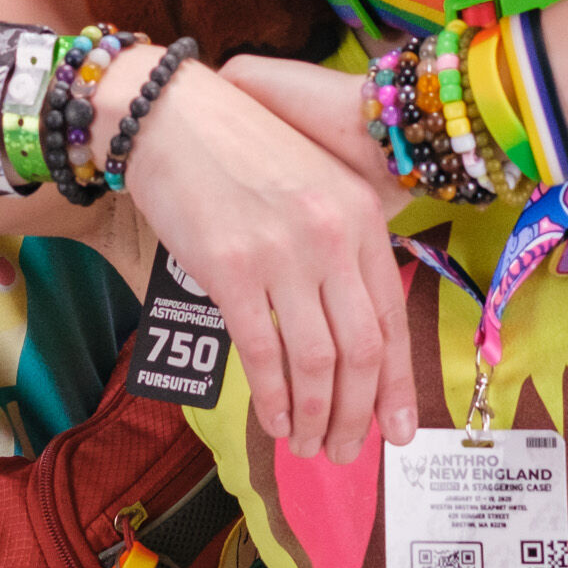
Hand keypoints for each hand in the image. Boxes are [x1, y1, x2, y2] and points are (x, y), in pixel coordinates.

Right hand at [109, 52, 414, 462]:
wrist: (171, 115)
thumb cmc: (238, 150)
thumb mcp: (313, 185)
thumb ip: (340, 247)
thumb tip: (350, 326)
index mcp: (362, 215)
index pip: (392, 319)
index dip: (396, 385)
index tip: (397, 430)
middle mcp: (333, 236)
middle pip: (362, 351)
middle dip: (358, 415)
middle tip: (346, 452)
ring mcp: (284, 253)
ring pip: (318, 362)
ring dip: (315, 417)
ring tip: (308, 446)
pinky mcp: (232, 269)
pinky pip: (264, 353)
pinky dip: (273, 399)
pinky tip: (274, 421)